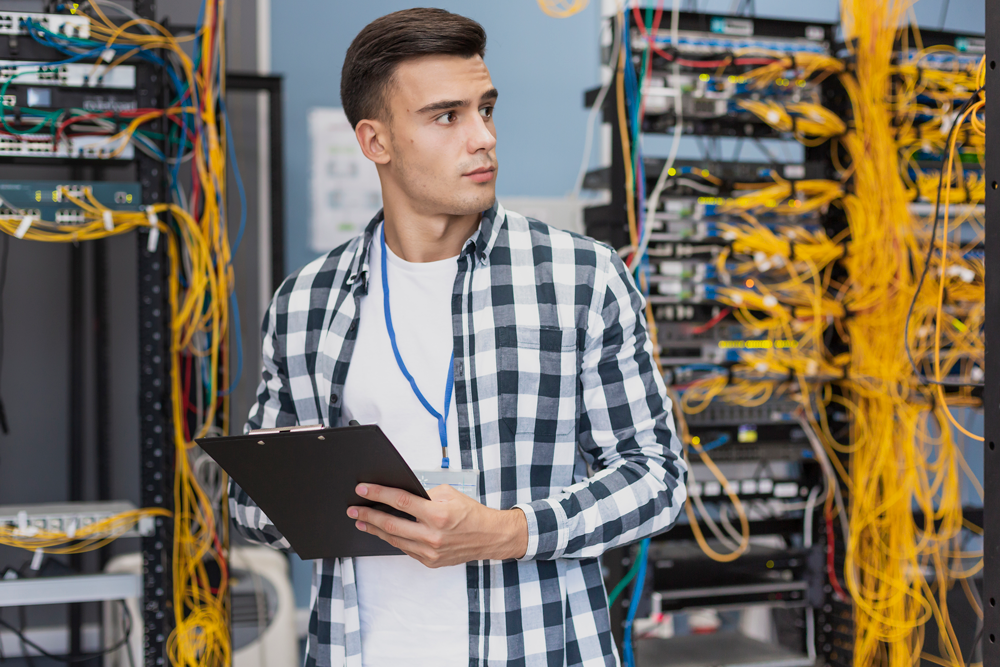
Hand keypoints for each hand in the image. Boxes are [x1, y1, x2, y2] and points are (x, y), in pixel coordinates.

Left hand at [347, 483, 527, 567]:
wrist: (489, 537)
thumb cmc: (471, 513)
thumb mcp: (449, 494)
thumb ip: (424, 495)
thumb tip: (400, 495)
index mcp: (438, 514)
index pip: (400, 502)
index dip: (378, 494)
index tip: (363, 490)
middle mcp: (432, 535)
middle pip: (391, 524)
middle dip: (368, 515)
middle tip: (353, 510)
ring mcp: (430, 552)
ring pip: (394, 540)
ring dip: (375, 529)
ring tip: (361, 521)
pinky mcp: (430, 562)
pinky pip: (405, 549)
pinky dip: (392, 539)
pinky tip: (382, 532)